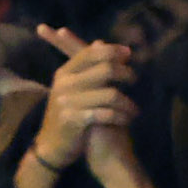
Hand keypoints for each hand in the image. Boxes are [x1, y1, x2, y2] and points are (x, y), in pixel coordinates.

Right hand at [31, 25, 137, 172]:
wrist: (53, 145)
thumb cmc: (69, 113)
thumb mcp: (72, 86)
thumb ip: (86, 65)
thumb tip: (101, 42)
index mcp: (64, 73)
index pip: (92, 53)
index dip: (113, 51)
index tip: (128, 54)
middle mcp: (64, 85)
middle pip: (106, 70)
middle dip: (126, 74)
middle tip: (134, 80)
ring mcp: (68, 103)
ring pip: (111, 94)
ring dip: (128, 102)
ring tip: (134, 109)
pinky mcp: (74, 120)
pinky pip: (107, 114)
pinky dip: (121, 117)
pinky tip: (126, 120)